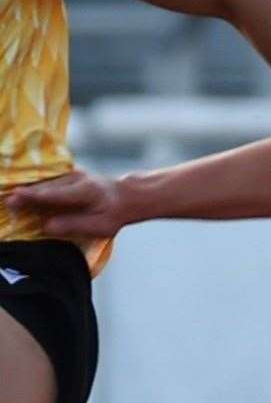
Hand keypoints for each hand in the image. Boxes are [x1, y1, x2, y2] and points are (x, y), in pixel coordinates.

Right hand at [4, 170, 128, 237]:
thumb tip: (46, 226)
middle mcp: (76, 179)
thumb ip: (73, 225)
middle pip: (46, 188)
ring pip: (45, 184)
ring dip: (27, 191)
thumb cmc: (114, 214)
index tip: (17, 197)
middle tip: (8, 201)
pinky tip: (21, 194)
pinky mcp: (66, 176)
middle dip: (26, 194)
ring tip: (11, 199)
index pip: (56, 194)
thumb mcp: (100, 226)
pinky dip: (34, 189)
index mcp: (86, 192)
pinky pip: (47, 183)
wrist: (126, 196)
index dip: (35, 196)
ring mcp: (71, 175)